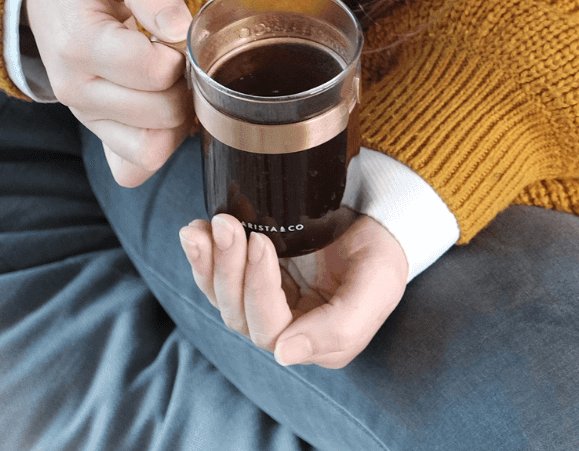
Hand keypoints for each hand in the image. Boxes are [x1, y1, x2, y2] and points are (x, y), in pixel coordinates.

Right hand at [26, 0, 194, 186]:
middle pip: (162, 114)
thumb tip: (178, 27)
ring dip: (178, 119)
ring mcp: (84, 116)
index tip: (174, 33)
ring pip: (153, 148)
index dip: (183, 54)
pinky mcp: (95, 131)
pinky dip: (159, 144)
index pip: (157, 73)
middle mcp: (76, 89)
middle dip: (186, 87)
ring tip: (170, 80)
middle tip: (178, 57)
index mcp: (80, 46)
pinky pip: (136, 165)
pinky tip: (161, 110)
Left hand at [179, 214, 409, 367]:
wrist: (380, 225)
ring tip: (204, 228)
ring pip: (225, 298)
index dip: (259, 288)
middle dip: (229, 269)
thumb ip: (339, 326)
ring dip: (210, 263)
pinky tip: (196, 233)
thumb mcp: (376, 287)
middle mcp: (289, 333)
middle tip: (228, 224)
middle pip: (241, 315)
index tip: (261, 241)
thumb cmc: (382, 255)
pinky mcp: (255, 283)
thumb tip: (285, 355)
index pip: (273, 330)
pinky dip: (203, 258)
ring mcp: (268, 308)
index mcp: (320, 344)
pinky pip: (219, 280)